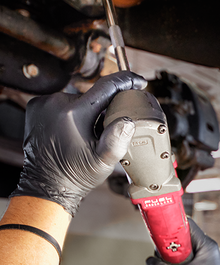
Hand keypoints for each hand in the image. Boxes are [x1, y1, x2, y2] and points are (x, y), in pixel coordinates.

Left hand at [11, 71, 146, 215]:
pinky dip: (72, 113)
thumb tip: (128, 120)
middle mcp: (55, 103)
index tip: (138, 82)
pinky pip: (62, 104)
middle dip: (103, 109)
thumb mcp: (104, 162)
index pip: (106, 86)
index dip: (125, 81)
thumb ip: (118, 140)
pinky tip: (74, 131)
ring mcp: (43, 104)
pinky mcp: (36, 107)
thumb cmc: (75, 174)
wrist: (47, 184)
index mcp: (74, 113)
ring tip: (88, 134)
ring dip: (87, 112)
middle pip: (91, 96)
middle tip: (106, 130)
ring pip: (77, 100)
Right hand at [146, 219, 219, 264]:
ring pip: (182, 254)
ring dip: (172, 262)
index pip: (187, 224)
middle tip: (161, 255)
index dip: (172, 224)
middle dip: (169, 247)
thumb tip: (150, 262)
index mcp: (207, 245)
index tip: (159, 228)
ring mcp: (204, 262)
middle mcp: (206, 251)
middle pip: (182, 240)